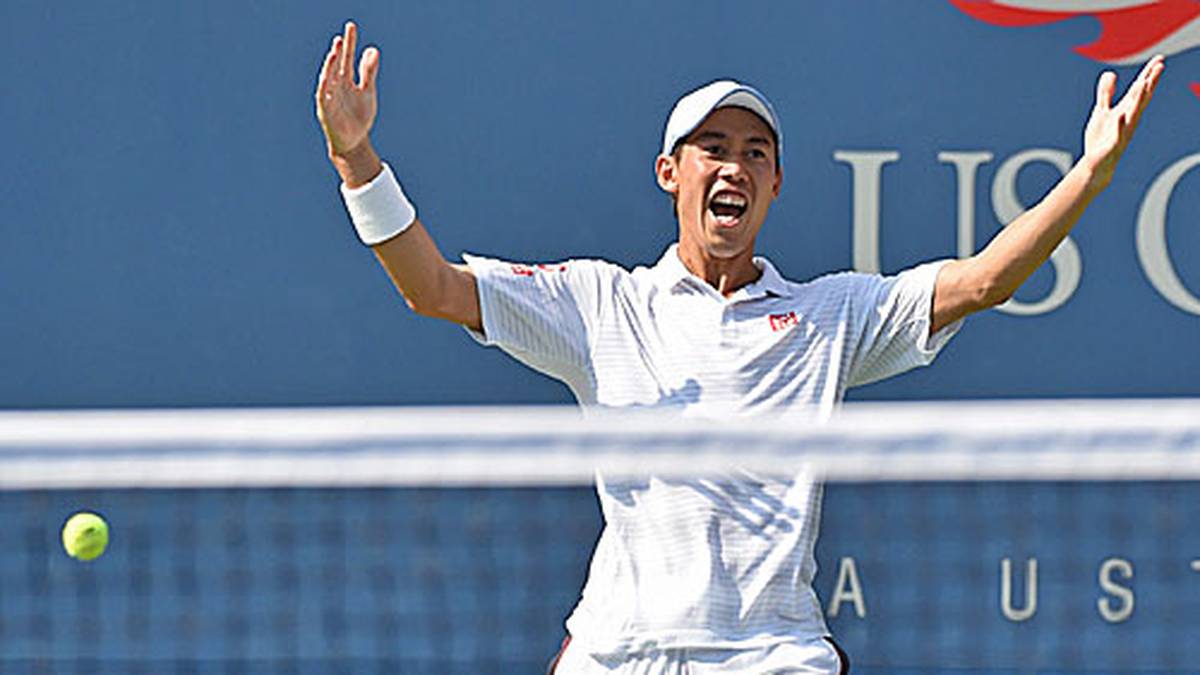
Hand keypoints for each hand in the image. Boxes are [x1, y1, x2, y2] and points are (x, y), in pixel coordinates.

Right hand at [316, 21, 379, 159]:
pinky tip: (327, 77)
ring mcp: (330, 97)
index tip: (351, 27)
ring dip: (330, 66)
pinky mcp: (326, 111)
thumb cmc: (359, 116)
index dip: (349, 43)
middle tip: (342, 37)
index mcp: (346, 80)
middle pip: (336, 65)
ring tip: (335, 53)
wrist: (354, 142)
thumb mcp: (367, 91)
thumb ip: (369, 71)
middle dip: (339, 52)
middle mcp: (336, 86)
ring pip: (328, 78)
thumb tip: (372, 49)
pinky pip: (323, 97)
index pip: (347, 58)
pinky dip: (325, 87)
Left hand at [1081, 55, 1164, 191]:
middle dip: (1150, 82)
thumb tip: (1110, 73)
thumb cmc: (1101, 138)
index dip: (1148, 74)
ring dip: (1138, 99)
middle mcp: (1128, 119)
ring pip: (1133, 113)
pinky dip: (1119, 124)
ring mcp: (1123, 131)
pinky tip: (1120, 114)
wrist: (1096, 164)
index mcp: (1125, 110)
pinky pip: (1117, 133)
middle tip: (1159, 66)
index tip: (1159, 59)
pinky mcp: (1113, 144)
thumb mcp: (1101, 112)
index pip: (1140, 90)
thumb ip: (1106, 94)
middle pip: (1141, 98)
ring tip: (1143, 83)